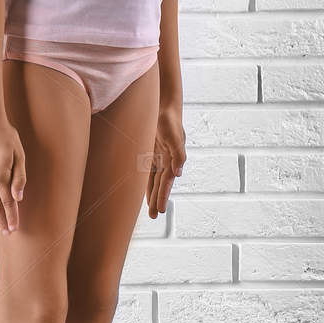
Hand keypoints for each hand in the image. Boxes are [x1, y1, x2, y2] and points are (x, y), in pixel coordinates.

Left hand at [146, 101, 184, 216]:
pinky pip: (148, 171)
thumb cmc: (170, 121)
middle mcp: (166, 160)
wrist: (163, 106)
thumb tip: (178, 174)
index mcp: (173, 159)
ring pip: (154, 180)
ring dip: (153, 194)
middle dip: (158, 199)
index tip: (161, 210)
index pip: (166, 182)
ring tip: (151, 210)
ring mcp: (158, 157)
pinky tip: (145, 191)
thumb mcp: (175, 136)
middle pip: (161, 184)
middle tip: (155, 216)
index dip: (163, 196)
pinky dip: (147, 182)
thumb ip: (178, 155)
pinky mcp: (150, 151)